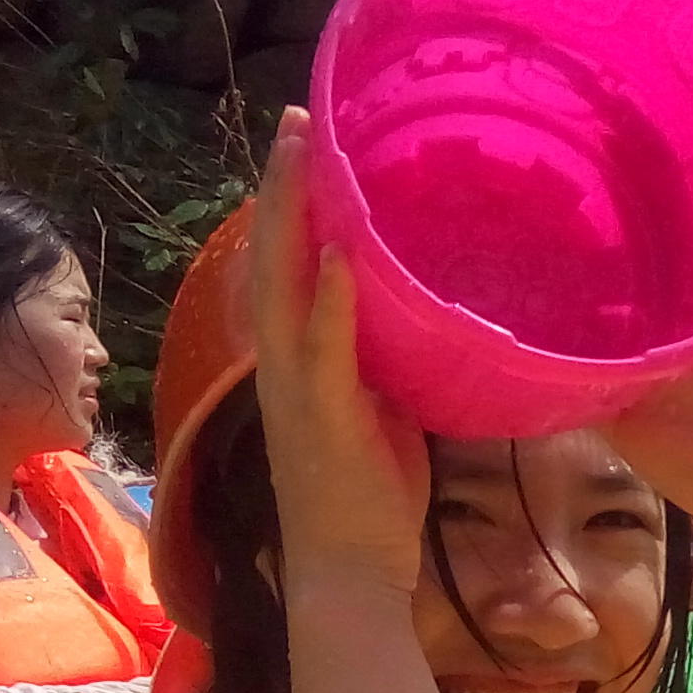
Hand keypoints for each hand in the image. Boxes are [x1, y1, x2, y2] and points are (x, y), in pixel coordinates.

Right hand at [246, 111, 429, 595]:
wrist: (353, 573)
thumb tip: (422, 320)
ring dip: (293, 218)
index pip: (285, 267)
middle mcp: (283, 367)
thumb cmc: (372, 499)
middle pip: (271, 257)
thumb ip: (387, 363)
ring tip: (305, 154)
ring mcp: (297, 391)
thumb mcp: (383, 412)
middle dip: (282, 187)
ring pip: (282, 287)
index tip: (304, 145)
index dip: (290, 206)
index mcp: (296, 364)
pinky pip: (323, 351)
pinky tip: (338, 254)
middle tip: (296, 120)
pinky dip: (329, 302)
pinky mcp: (326, 420)